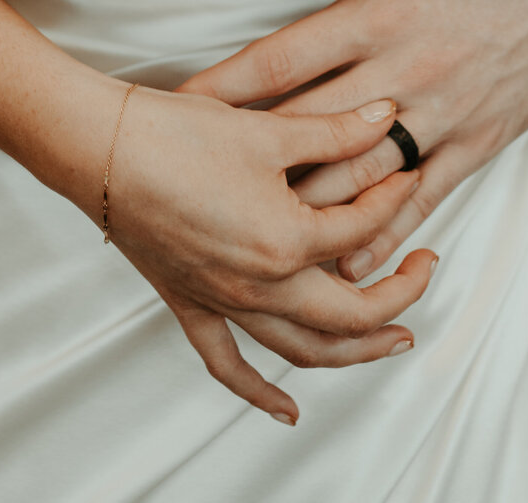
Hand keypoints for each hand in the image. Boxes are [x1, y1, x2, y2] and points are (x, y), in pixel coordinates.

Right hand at [86, 85, 437, 421]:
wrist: (100, 150)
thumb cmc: (177, 134)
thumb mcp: (269, 129)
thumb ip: (336, 131)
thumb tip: (387, 117)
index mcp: (286, 242)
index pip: (361, 231)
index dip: (391, 200)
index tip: (404, 172)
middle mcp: (260, 287)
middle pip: (350, 314)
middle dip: (399, 295)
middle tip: (427, 267)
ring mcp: (224, 303)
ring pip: (304, 351)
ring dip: (356, 352)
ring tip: (394, 340)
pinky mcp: (190, 304)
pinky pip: (229, 365)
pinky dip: (261, 394)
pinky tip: (287, 410)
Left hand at [180, 0, 527, 279]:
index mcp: (375, 14)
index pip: (276, 65)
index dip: (218, 92)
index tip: (171, 111)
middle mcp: (405, 72)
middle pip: (306, 134)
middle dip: (244, 162)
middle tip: (188, 186)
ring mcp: (445, 113)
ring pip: (358, 179)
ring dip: (302, 209)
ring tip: (244, 234)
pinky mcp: (480, 141)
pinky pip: (422, 200)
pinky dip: (380, 236)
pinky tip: (341, 261)